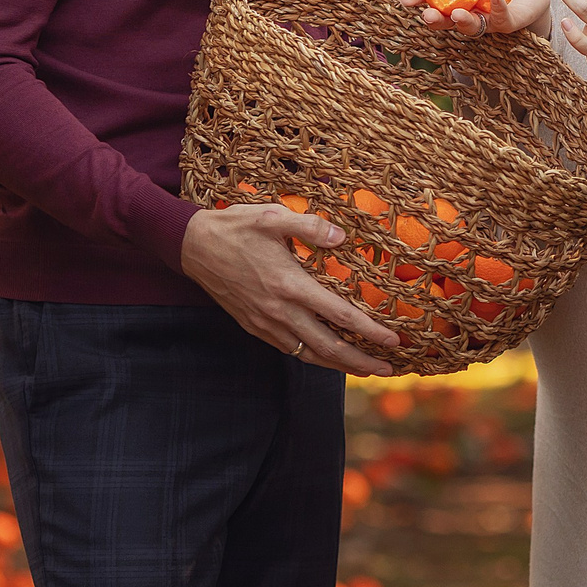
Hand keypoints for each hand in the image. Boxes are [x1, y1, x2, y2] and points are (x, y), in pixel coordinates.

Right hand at [179, 204, 403, 374]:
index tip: (393, 340)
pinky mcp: (254, 326)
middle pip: (328, 346)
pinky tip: (327, 357)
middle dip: (362, 361)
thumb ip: (310, 227)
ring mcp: (265, 323)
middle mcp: (279, 311)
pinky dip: (313, 357)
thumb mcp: (272, 216)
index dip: (369, 330)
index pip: (339, 315)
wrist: (192, 247)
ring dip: (340, 366)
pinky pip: (290, 349)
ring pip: (309, 354)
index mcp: (289, 285)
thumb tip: (341, 238)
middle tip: (389, 369)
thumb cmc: (236, 228)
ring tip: (365, 370)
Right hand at [397, 0, 551, 38]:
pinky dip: (498, 8)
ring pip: (471, 27)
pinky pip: (501, 19)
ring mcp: (485, 20)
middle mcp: (464, 12)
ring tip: (458, 14)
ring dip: (463, 22)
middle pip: (446, 20)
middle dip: (436, 19)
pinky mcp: (507, 22)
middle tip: (428, 16)